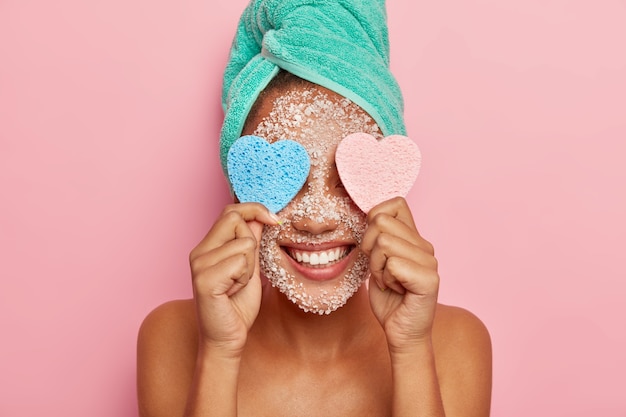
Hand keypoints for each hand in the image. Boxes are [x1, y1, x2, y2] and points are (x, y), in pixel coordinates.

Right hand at [189, 203, 279, 355]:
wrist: (226, 339)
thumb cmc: (237, 306)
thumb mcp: (249, 268)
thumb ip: (251, 242)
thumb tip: (258, 218)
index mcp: (207, 247)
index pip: (230, 211)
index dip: (254, 210)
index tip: (274, 220)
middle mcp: (199, 252)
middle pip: (235, 219)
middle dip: (251, 243)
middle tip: (245, 271)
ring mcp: (199, 265)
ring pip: (243, 244)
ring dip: (249, 267)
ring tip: (237, 284)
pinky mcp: (204, 279)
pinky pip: (240, 263)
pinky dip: (244, 278)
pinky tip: (232, 292)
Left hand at [361, 197, 438, 352]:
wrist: (401, 333)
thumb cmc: (388, 299)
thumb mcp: (376, 262)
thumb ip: (376, 238)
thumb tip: (367, 217)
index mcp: (414, 238)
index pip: (395, 204)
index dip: (374, 220)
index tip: (374, 246)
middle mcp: (425, 246)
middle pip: (380, 222)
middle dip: (369, 249)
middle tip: (381, 270)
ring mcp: (430, 261)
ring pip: (383, 243)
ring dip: (377, 267)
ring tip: (388, 282)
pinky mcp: (429, 279)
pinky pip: (392, 264)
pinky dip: (385, 279)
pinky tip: (396, 290)